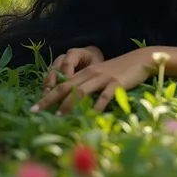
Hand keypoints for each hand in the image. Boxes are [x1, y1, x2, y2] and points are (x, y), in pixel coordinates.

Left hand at [32, 48, 153, 114]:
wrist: (140, 59)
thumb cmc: (121, 71)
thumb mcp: (101, 75)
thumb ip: (89, 86)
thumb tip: (74, 103)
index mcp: (86, 73)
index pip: (62, 83)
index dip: (48, 95)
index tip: (35, 107)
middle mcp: (91, 74)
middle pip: (66, 86)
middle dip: (50, 99)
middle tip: (35, 111)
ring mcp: (104, 78)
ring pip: (81, 90)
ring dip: (68, 104)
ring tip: (58, 116)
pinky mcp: (117, 83)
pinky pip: (105, 95)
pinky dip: (97, 105)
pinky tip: (92, 115)